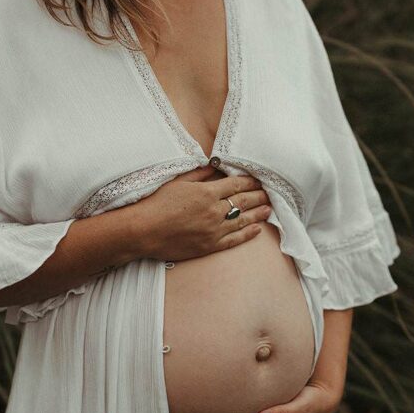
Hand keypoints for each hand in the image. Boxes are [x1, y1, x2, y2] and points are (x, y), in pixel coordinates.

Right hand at [133, 166, 271, 259]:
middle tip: (270, 193)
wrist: (143, 231)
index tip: (259, 180)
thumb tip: (213, 166)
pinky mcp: (209, 246)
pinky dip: (247, 234)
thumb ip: (198, 174)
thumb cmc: (156, 204)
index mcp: (207, 193)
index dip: (250, 182)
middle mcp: (214, 212)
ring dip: (258, 214)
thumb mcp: (177, 182)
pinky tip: (257, 229)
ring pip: (243, 220)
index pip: (236, 185)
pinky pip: (234, 240)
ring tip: (269, 209)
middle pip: (243, 201)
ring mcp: (213, 231)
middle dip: (258, 196)